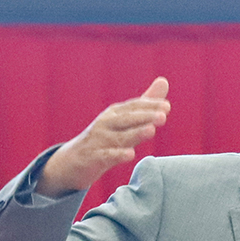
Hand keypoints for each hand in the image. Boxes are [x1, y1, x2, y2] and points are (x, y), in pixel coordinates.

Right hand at [36, 77, 170, 197]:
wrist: (72, 160)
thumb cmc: (105, 137)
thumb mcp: (124, 120)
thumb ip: (144, 105)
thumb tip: (164, 81)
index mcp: (115, 113)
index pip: (134, 107)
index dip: (150, 106)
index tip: (166, 107)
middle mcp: (106, 123)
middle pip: (127, 119)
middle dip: (145, 117)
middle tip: (163, 116)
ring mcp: (98, 140)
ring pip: (119, 137)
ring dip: (135, 133)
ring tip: (151, 130)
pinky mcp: (92, 157)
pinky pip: (106, 156)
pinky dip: (117, 155)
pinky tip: (130, 155)